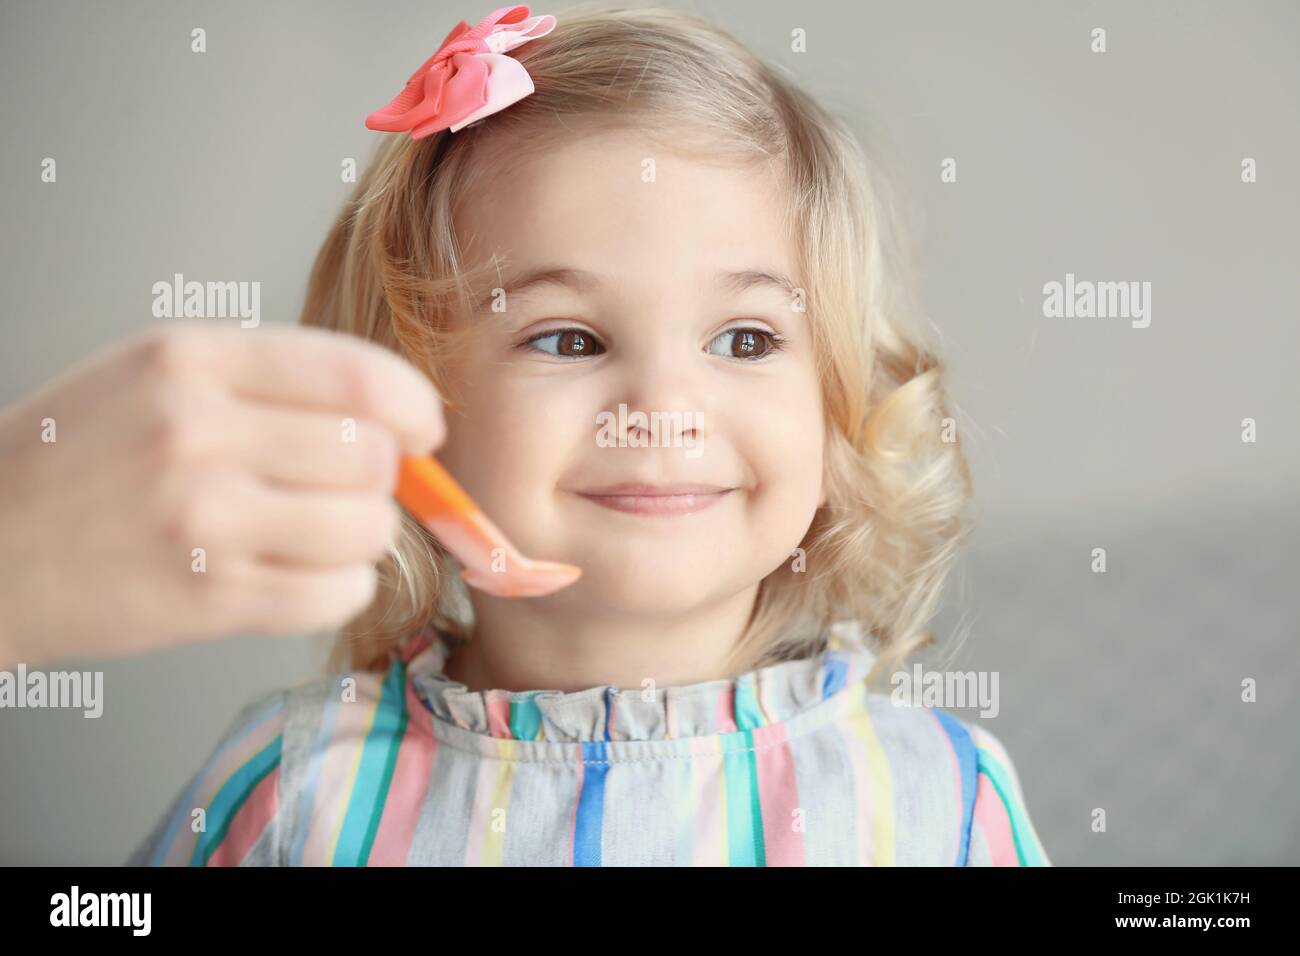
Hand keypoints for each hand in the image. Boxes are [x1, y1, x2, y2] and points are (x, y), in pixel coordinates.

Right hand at [0, 320, 444, 667]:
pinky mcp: (206, 599)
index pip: (356, 375)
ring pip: (368, 528)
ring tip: (317, 531)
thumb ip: (270, 382)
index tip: (424, 429)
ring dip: (364, 536)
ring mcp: (203, 521)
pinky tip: (300, 573)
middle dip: (383, 476)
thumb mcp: (154, 375)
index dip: (415, 406)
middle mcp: (199, 433)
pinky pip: (336, 593)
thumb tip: (394, 417)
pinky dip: (339, 587)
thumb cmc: (78, 457)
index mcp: (192, 361)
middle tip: (349, 486)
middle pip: (374, 456)